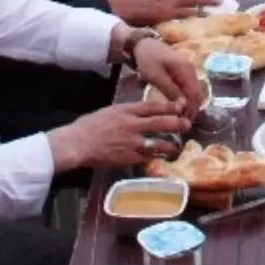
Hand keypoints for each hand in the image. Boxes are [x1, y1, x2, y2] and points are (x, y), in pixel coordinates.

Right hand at [50, 101, 191, 168]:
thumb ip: (126, 112)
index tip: (180, 106)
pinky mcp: (129, 158)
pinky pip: (147, 157)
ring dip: (169, 145)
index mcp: (126, 111)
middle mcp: (132, 125)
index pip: (152, 107)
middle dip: (176, 124)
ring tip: (176, 147)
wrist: (77, 143)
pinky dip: (154, 157)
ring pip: (158, 143)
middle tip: (187, 124)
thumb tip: (139, 113)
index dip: (168, 106)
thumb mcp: (109, 111)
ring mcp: (132, 142)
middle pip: (160, 123)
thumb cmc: (89, 126)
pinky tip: (159, 158)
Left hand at [133, 38, 202, 117]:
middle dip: (192, 108)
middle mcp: (191, 69)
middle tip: (183, 122)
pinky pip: (188, 86)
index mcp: (186, 70)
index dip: (191, 109)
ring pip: (193, 90)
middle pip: (196, 93)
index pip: (195, 94)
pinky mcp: (183, 70)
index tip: (184, 122)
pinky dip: (186, 96)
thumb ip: (171, 91)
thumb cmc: (148, 60)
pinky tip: (179, 104)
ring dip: (189, 103)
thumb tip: (184, 106)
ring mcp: (188, 69)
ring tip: (181, 116)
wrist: (143, 44)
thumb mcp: (157, 77)